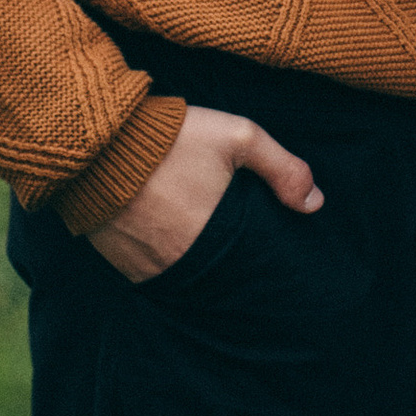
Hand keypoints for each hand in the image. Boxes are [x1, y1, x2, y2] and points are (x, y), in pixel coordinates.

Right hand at [88, 103, 322, 281]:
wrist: (98, 139)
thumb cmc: (171, 137)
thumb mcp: (237, 137)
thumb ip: (282, 168)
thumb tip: (316, 203)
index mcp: (213, 236)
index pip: (247, 267)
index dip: (257, 261)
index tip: (266, 255)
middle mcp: (180, 261)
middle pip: (216, 276)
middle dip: (228, 264)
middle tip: (233, 247)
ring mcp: (145, 266)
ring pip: (183, 277)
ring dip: (195, 264)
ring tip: (203, 244)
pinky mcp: (119, 262)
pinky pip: (150, 273)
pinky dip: (163, 261)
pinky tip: (170, 242)